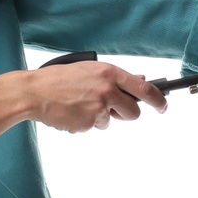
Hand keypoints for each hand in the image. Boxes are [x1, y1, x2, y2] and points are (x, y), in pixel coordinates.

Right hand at [24, 60, 167, 133]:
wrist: (34, 92)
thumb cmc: (59, 79)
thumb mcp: (89, 70)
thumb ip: (114, 77)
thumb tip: (140, 79)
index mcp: (109, 72)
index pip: (144, 88)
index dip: (159, 100)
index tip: (163, 107)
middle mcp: (107, 89)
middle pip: (134, 112)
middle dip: (126, 115)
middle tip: (113, 112)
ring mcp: (98, 107)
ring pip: (112, 122)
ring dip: (102, 118)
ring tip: (81, 106)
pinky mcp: (88, 122)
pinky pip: (95, 127)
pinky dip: (85, 123)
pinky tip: (72, 113)